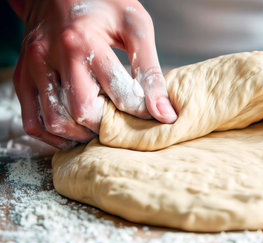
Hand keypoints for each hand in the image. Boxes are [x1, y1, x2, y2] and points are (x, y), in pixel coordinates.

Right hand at [10, 0, 176, 148]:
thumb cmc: (104, 5)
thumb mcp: (135, 27)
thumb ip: (150, 71)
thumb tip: (165, 114)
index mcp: (84, 41)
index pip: (117, 93)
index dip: (139, 110)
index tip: (147, 112)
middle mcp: (52, 55)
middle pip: (82, 112)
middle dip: (107, 125)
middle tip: (121, 122)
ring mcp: (32, 67)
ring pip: (54, 121)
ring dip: (80, 135)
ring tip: (99, 128)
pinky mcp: (23, 76)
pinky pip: (32, 121)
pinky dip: (54, 135)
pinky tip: (74, 131)